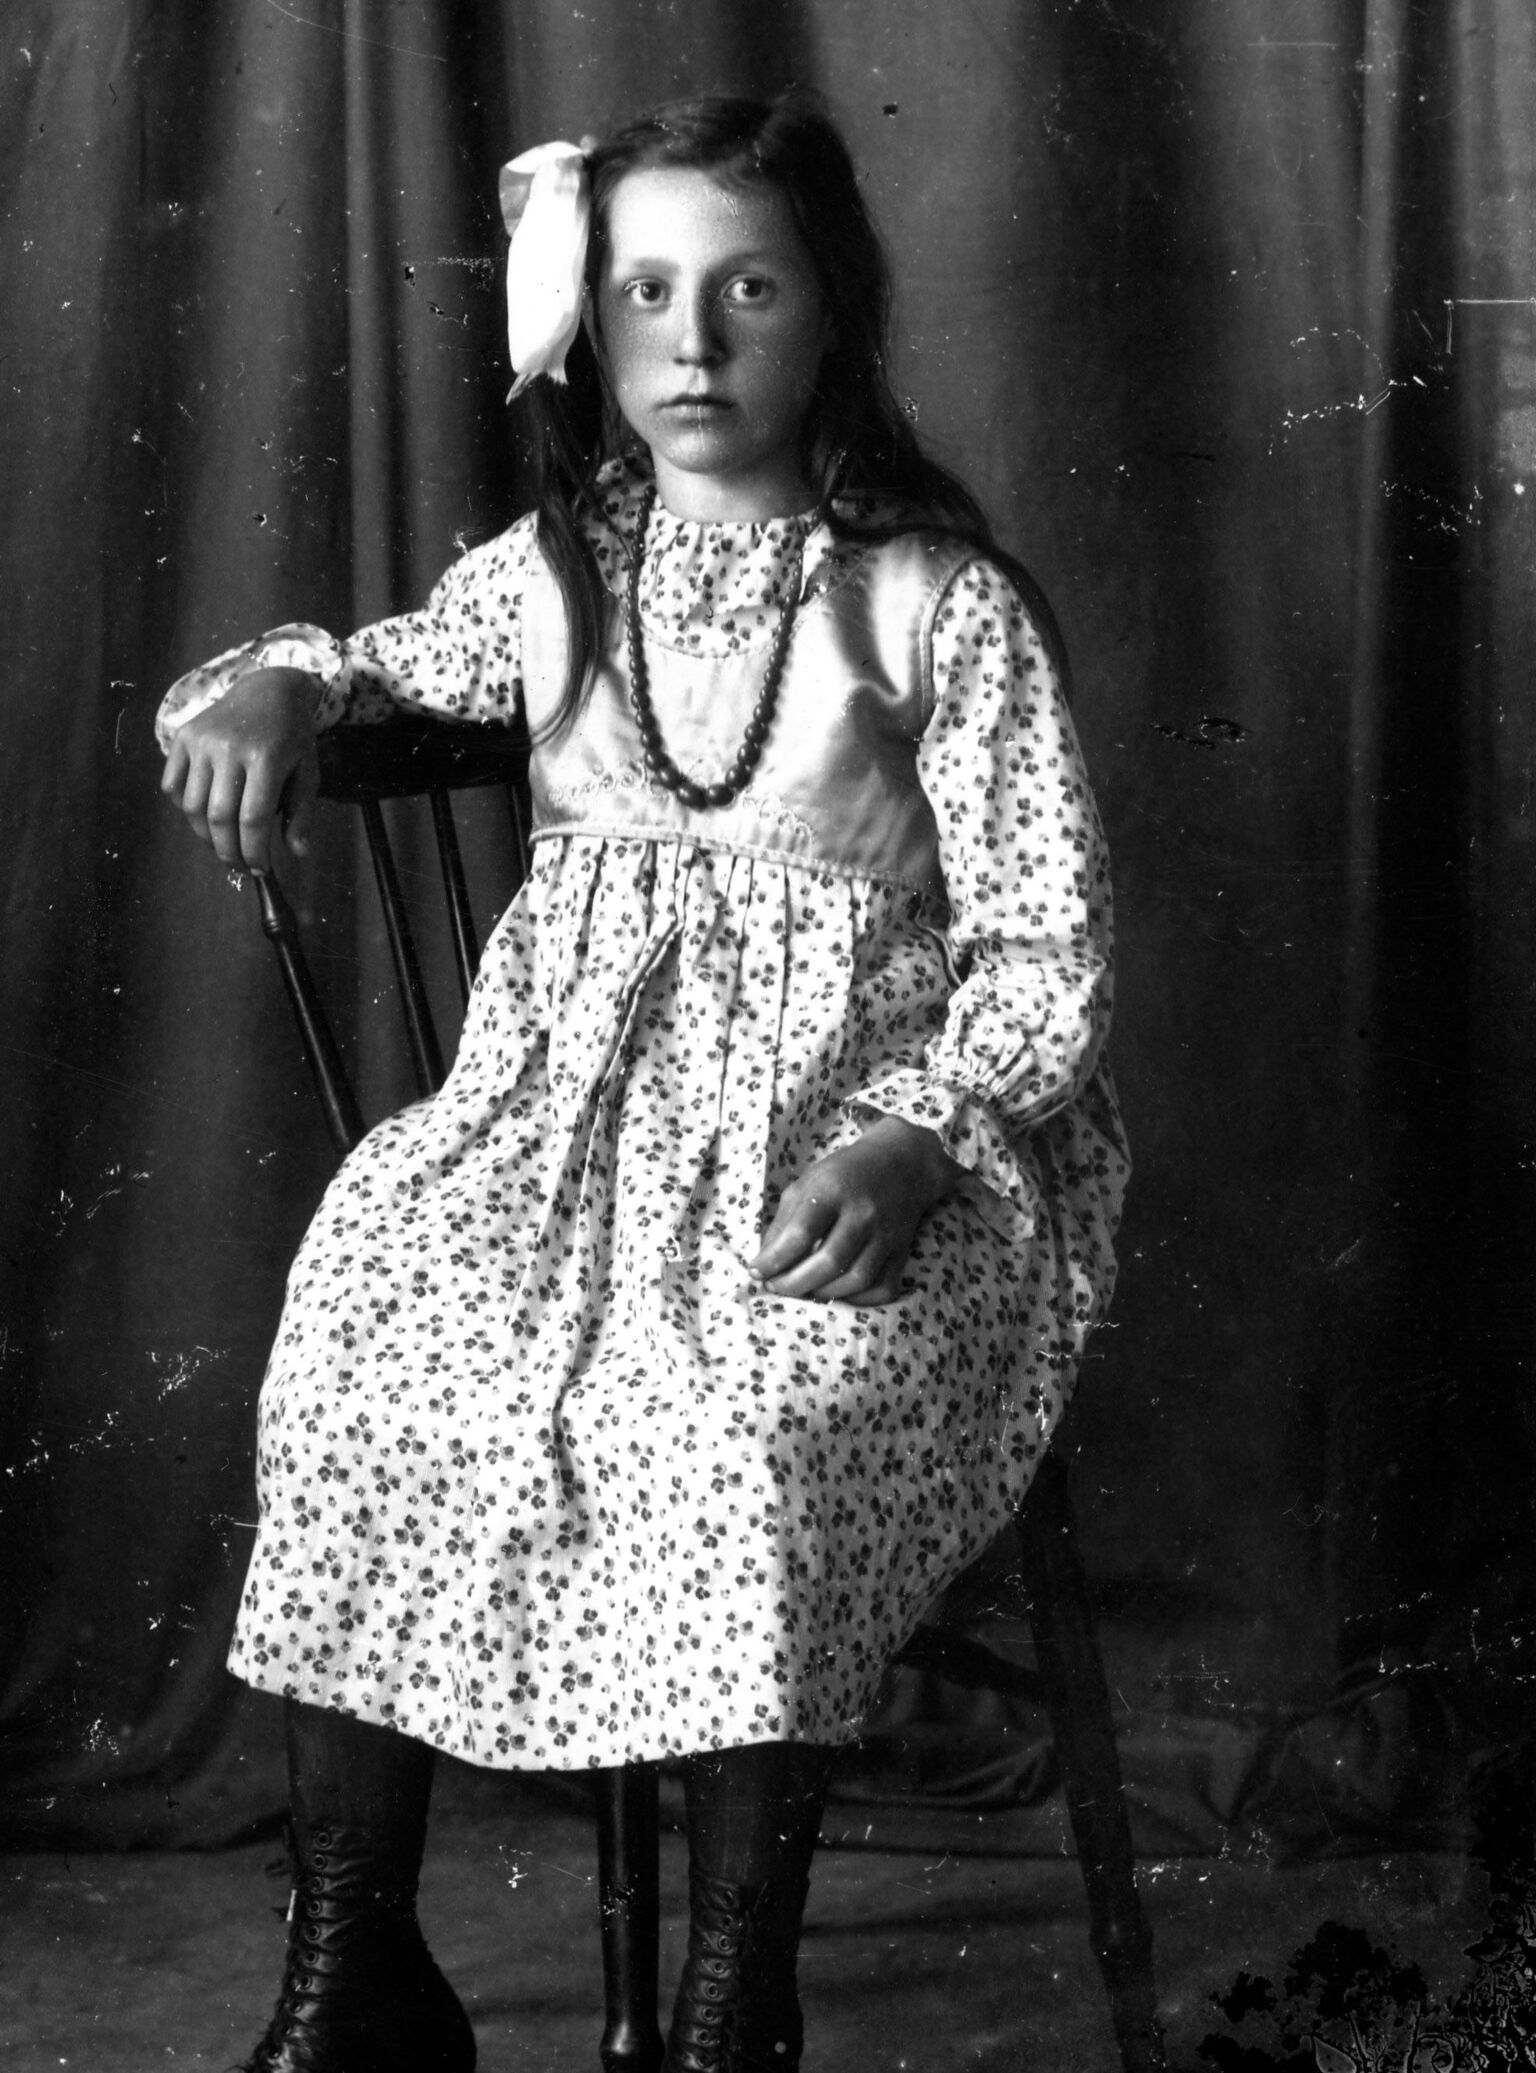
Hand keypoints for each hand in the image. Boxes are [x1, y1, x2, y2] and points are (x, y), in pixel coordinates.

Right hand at [160, 667, 320, 872]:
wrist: (268, 689)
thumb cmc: (292, 736)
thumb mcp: (308, 772)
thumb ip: (302, 813)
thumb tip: (297, 853)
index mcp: (266, 757)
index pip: (253, 819)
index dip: (254, 851)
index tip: (261, 869)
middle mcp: (228, 748)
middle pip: (219, 818)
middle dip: (229, 852)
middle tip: (240, 866)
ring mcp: (201, 741)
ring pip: (192, 807)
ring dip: (206, 836)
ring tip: (224, 844)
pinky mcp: (182, 737)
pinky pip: (173, 786)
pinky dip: (185, 809)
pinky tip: (205, 816)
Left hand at [748, 1116, 963, 1305]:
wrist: (901, 1163)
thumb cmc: (844, 1174)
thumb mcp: (808, 1182)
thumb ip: (784, 1221)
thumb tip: (765, 1263)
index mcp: (832, 1189)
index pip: (800, 1233)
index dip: (774, 1259)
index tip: (756, 1272)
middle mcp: (862, 1212)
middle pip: (829, 1261)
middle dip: (795, 1284)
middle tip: (776, 1287)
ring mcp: (887, 1233)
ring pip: (856, 1278)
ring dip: (824, 1293)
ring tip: (805, 1289)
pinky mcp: (902, 1250)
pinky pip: (883, 1288)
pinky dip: (859, 1300)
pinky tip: (839, 1292)